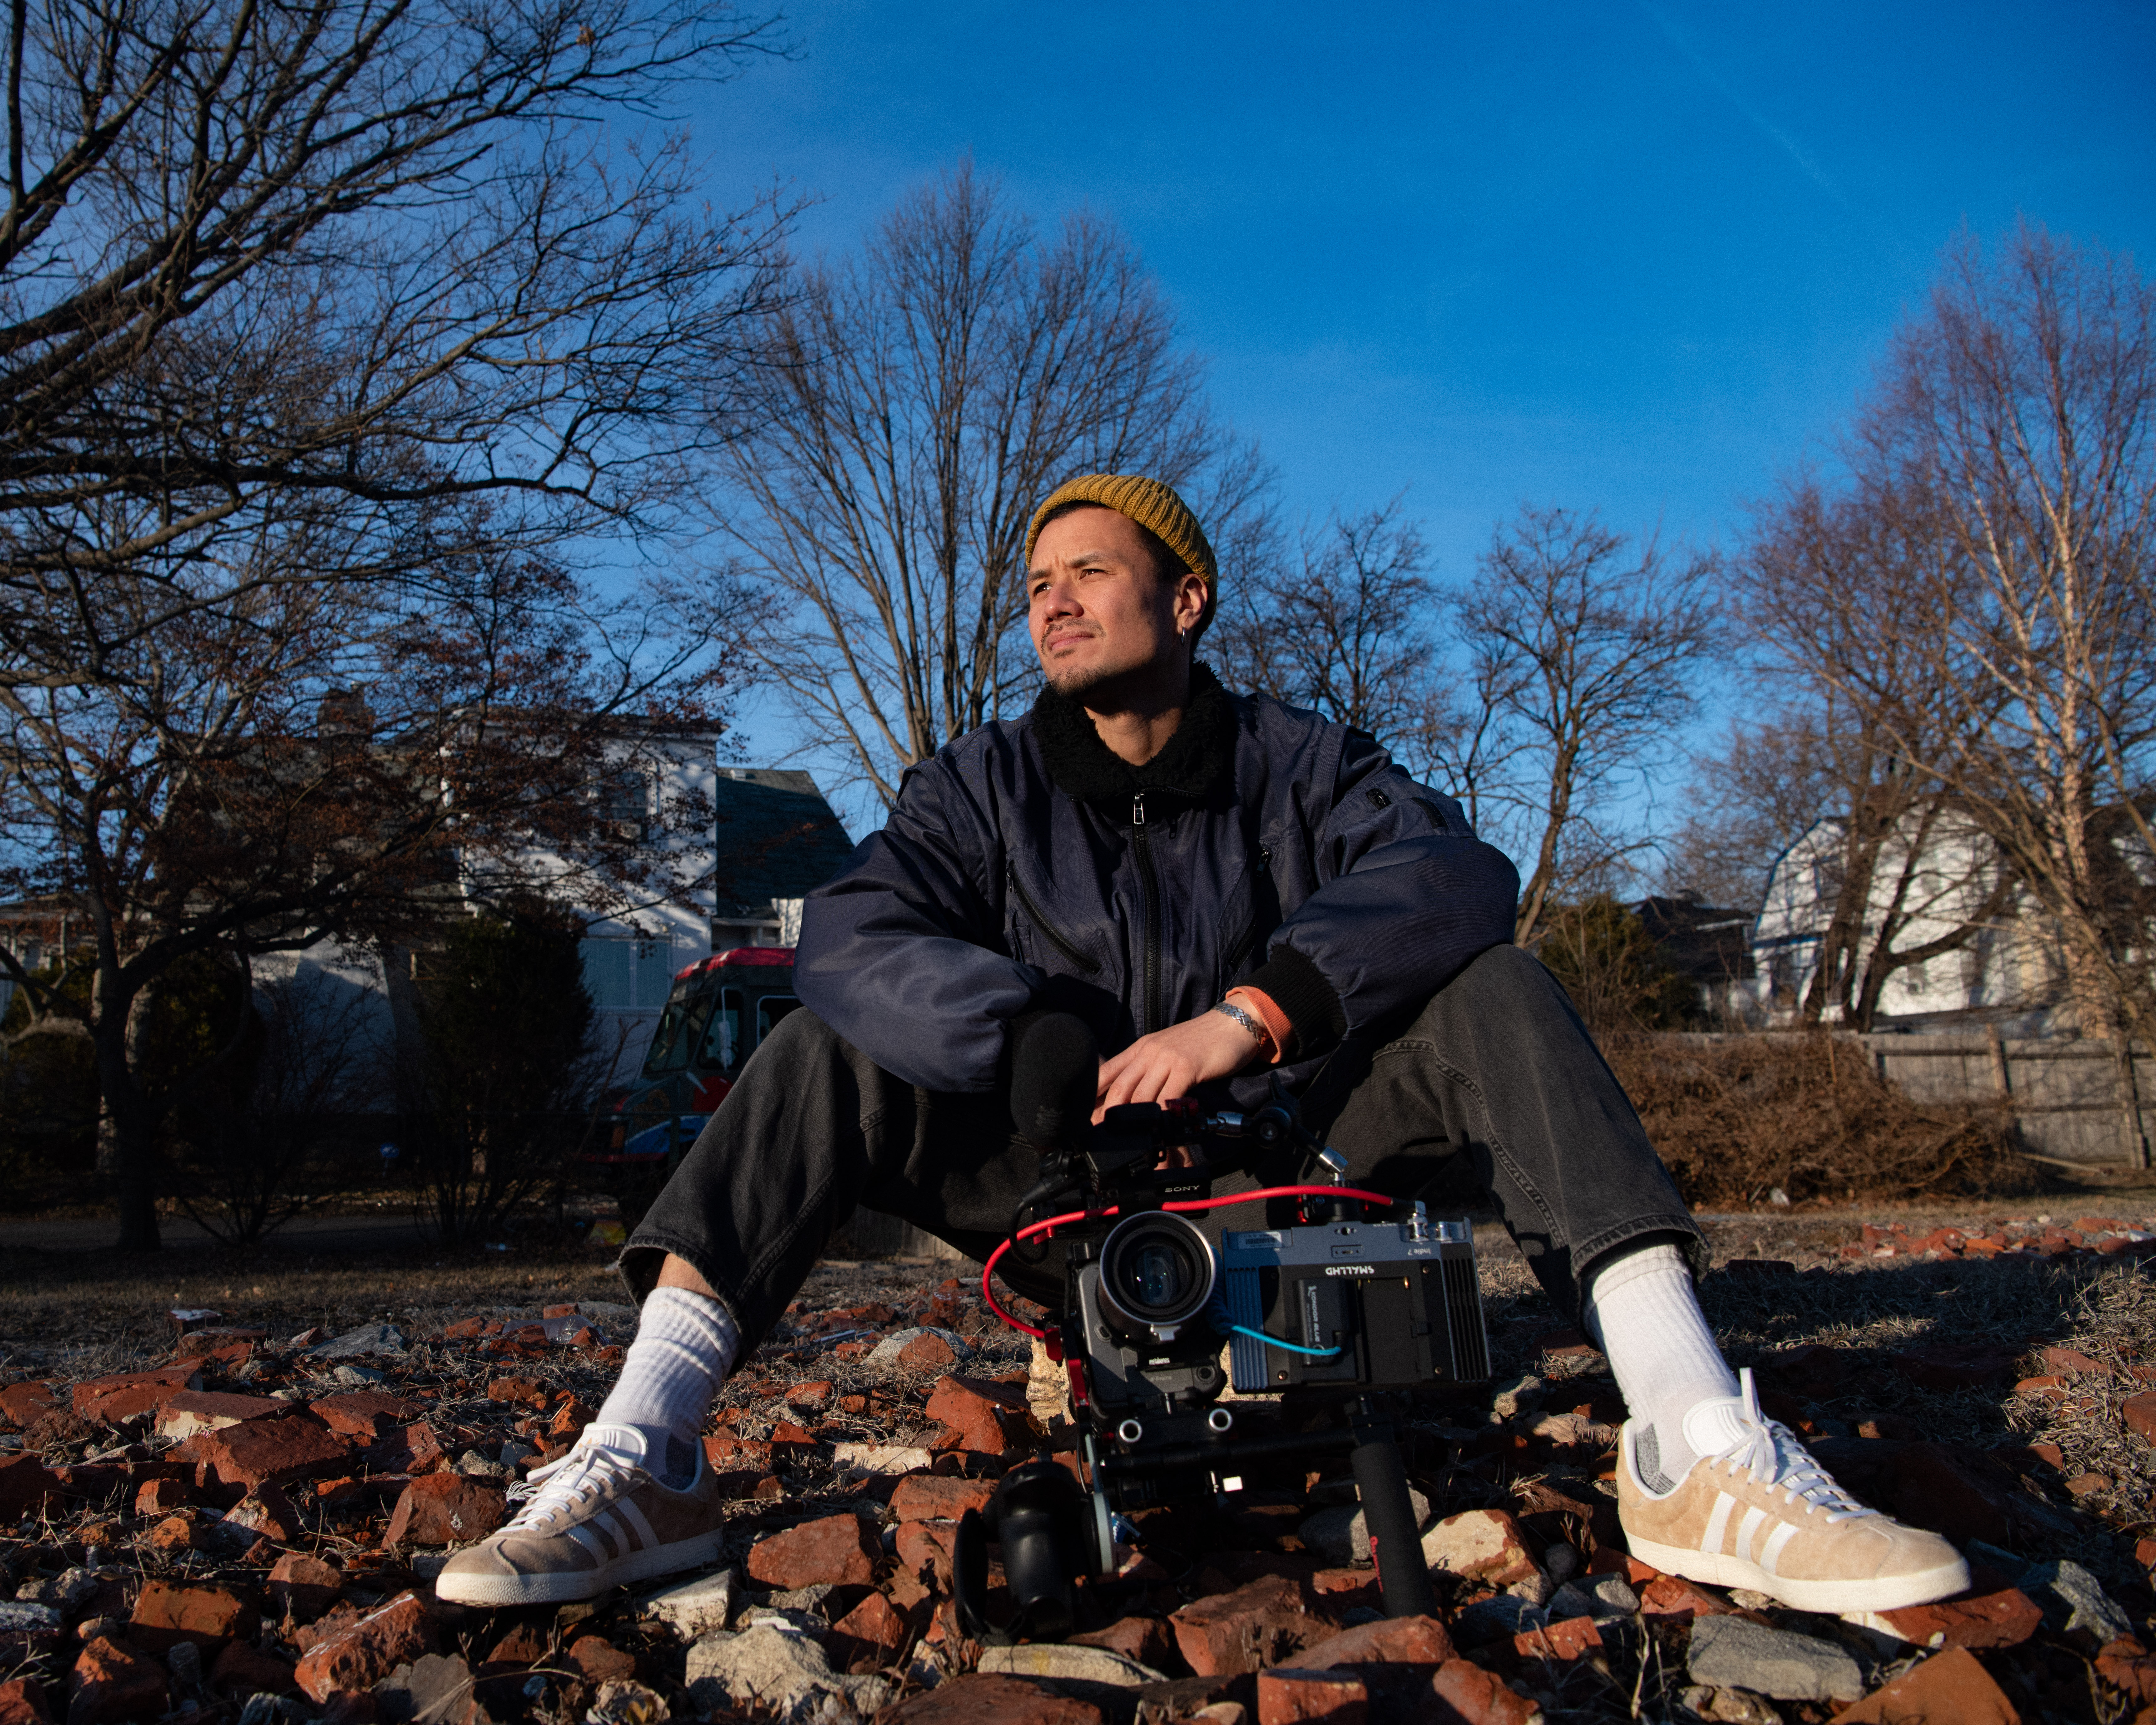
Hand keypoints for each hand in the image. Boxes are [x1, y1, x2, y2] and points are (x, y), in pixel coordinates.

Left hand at [1093, 1009, 1261, 1121]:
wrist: (1231, 1025)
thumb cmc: (1200, 1043)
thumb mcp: (1165, 1052)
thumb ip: (1148, 1070)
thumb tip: (1133, 1099)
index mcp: (1139, 1049)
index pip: (1106, 1073)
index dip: (1093, 1098)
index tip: (1088, 1120)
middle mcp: (1148, 1052)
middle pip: (1119, 1089)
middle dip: (1110, 1116)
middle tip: (1107, 1136)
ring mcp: (1166, 1059)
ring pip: (1141, 1096)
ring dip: (1135, 1121)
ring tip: (1131, 1139)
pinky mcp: (1186, 1067)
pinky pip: (1168, 1097)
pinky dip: (1162, 1116)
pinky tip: (1161, 1129)